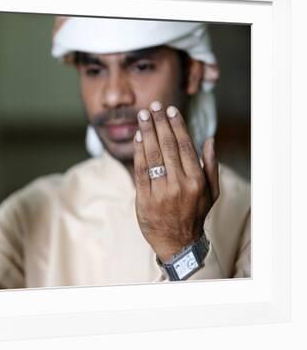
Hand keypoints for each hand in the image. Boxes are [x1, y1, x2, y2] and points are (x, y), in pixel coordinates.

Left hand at [133, 101, 219, 261]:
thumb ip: (210, 165)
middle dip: (159, 123)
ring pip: (152, 155)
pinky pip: (140, 170)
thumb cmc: (195, 213)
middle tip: (153, 107)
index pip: (185, 146)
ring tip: (142, 116)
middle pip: (167, 146)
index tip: (170, 110)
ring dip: (147, 132)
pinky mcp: (144, 198)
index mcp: (197, 180)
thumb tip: (209, 139)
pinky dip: (138, 152)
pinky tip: (137, 137)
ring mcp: (161, 191)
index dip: (176, 126)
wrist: (177, 242)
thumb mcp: (211, 192)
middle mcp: (179, 184)